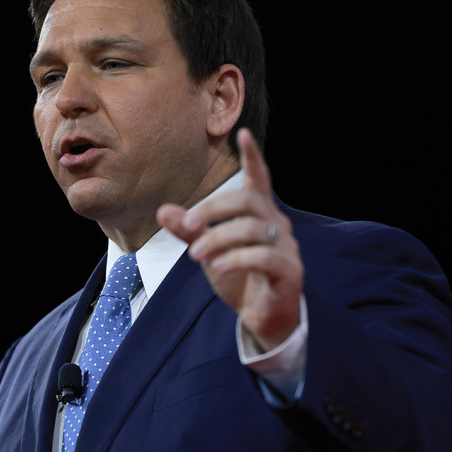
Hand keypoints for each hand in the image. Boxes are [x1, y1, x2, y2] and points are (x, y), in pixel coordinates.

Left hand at [157, 128, 302, 350]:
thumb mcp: (208, 251)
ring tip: (196, 254)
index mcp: (259, 214)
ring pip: (252, 229)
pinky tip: (216, 266)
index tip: (244, 133)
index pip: (260, 179)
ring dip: (218, 238)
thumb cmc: (239, 277)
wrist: (263, 317)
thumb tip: (163, 210)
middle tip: (188, 223)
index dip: (253, 157)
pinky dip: (236, 259)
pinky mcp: (289, 270)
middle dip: (214, 209)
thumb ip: (190, 231)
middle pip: (248, 201)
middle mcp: (276, 224)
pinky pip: (263, 257)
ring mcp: (285, 247)